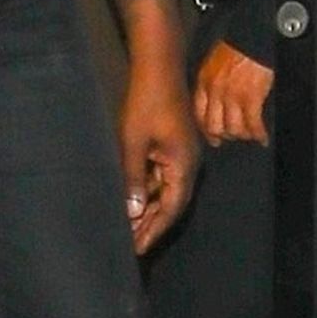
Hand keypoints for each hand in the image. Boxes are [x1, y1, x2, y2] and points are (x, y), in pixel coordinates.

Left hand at [119, 54, 201, 254]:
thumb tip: (132, 212)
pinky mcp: (173, 146)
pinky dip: (147, 189)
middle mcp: (188, 164)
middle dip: (150, 225)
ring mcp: (181, 154)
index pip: (170, 209)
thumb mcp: (133, 143)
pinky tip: (131, 200)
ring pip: (165, 190)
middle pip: (170, 204)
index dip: (154, 230)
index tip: (138, 249)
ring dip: (147, 208)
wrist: (157, 68)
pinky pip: (161, 175)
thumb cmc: (144, 103)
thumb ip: (133, 178)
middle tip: (132, 246)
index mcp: (183, 166)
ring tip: (128, 228)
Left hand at [194, 39, 273, 146]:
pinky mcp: (251, 97)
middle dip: (223, 136)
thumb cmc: (236, 46)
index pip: (199, 114)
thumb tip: (213, 101)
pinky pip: (253, 124)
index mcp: (204, 82)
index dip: (206, 129)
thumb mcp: (212, 64)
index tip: (211, 136)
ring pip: (233, 128)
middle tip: (230, 138)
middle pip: (214, 126)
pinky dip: (258, 134)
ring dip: (242, 135)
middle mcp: (215, 92)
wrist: (251, 36)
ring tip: (249, 135)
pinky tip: (262, 137)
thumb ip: (210, 83)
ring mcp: (232, 96)